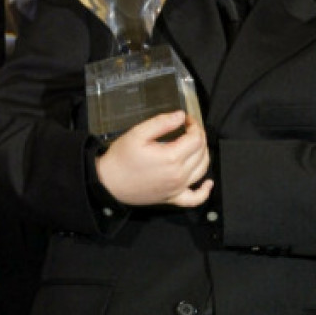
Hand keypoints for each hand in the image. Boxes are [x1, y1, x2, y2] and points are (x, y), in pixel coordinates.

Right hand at [96, 111, 212, 207]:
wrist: (108, 183)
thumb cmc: (120, 159)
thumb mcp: (137, 133)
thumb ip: (161, 123)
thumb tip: (180, 116)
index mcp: (171, 157)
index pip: (196, 138)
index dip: (195, 125)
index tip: (187, 120)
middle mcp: (179, 175)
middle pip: (202, 152)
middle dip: (199, 136)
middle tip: (188, 129)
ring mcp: (177, 188)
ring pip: (203, 169)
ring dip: (203, 154)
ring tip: (194, 145)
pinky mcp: (172, 198)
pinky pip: (195, 198)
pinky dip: (204, 191)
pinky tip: (207, 183)